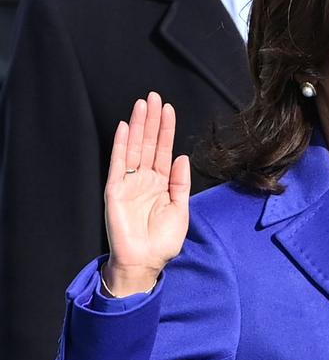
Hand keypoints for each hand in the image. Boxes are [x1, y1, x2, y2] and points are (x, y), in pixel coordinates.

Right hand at [103, 92, 190, 296]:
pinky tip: (125, 128)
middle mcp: (144, 179)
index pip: (163, 150)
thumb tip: (181, 157)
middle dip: (151, 120)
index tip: (169, 108)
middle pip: (148, 143)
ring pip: (134, 148)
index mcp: (160, 183)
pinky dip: (122, 146)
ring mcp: (129, 183)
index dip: (166, 130)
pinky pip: (119, 164)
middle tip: (153, 96)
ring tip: (142, 104)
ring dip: (138, 126)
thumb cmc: (163, 240)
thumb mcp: (180, 209)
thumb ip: (180, 183)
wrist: (146, 262)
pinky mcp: (116, 191)